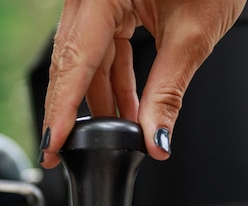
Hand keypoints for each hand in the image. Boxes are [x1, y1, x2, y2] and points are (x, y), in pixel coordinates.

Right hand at [41, 0, 245, 166]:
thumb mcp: (193, 33)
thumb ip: (168, 91)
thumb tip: (155, 140)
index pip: (73, 63)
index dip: (62, 110)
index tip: (54, 144)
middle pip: (69, 65)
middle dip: (68, 111)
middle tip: (62, 150)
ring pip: (84, 61)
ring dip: (97, 99)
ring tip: (110, 134)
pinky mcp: (107, 4)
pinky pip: (101, 49)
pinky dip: (112, 79)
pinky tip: (123, 107)